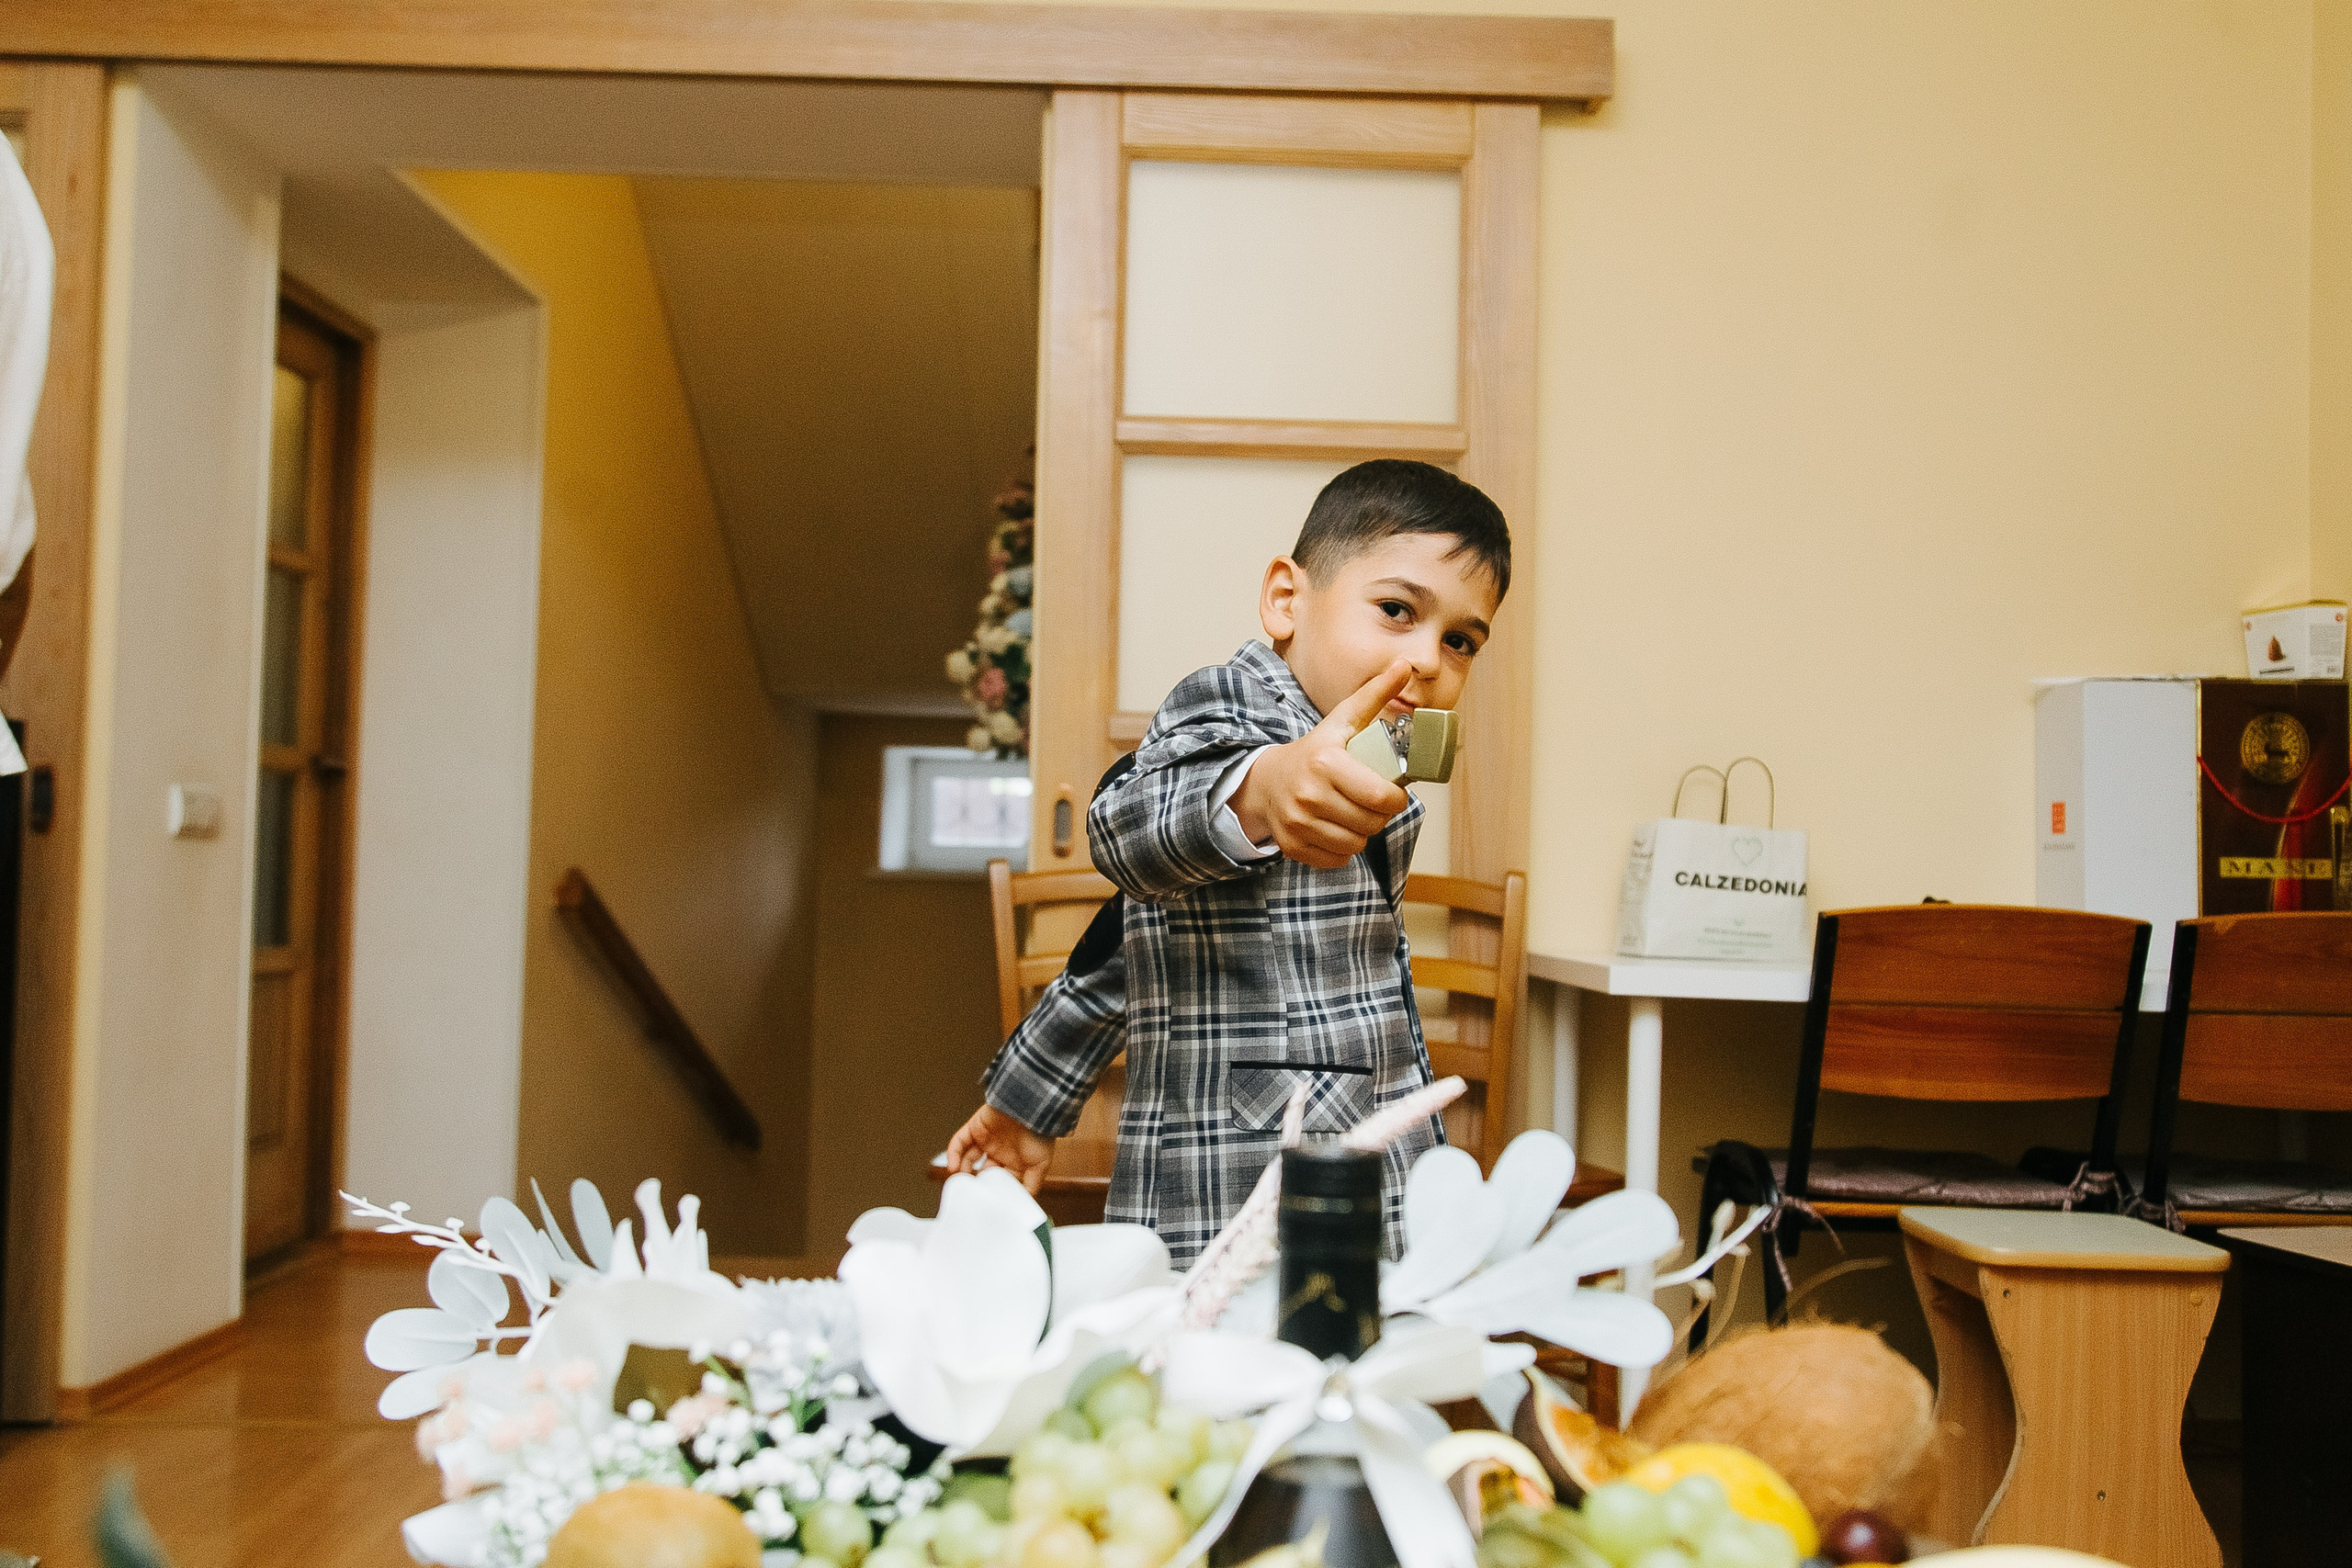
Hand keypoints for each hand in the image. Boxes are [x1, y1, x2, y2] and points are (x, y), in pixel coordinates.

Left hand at [944, 1104, 1054, 1192]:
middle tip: (968, 1195)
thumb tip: (1022, 1204)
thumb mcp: (1041, 1166)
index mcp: (1014, 1162)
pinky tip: (953, 1168)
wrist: (1031, 1107)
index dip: (991, 1191)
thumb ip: (1031, 1185)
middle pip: (980, 1172)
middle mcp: (999, 1152)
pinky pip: (959, 1142)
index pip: (998, 1182)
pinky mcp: (975, 1128)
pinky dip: (953, 1154)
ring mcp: (986, 1140)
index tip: (984, 1203)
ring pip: (967, 1159)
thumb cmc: (1040, 1136)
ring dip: (961, 1172)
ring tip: (959, 1184)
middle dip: (974, 1183)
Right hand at [1234, 660, 1415, 869]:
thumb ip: (1375, 694)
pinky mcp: (1292, 846)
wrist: (1267, 779)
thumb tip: (1406, 664)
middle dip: (1379, 816)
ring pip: (1355, 845)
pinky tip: (1335, 829)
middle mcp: (1309, 795)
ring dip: (1361, 833)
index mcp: (1326, 763)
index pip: (1380, 797)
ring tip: (1354, 814)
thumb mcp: (1343, 720)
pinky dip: (1340, 850)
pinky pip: (1335, 860)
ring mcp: (1297, 823)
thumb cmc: (1315, 750)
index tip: (1394, 794)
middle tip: (1374, 804)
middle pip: (1370, 823)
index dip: (1396, 800)